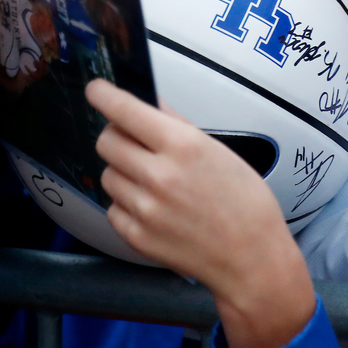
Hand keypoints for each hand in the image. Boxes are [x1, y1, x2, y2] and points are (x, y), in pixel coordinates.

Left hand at [87, 80, 315, 347]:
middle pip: (107, 141)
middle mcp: (159, 176)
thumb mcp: (220, 151)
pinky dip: (127, 203)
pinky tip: (154, 206)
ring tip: (153, 181)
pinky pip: (113, 207)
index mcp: (183, 147)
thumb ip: (178, 125)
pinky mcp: (136, 236)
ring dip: (123, 171)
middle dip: (117, 135)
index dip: (104, 95)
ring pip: (107, 174)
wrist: (251, 257)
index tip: (96, 89)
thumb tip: (150, 103)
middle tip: (134, 141)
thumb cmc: (246, 205)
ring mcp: (145, 209)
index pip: (125, 110)